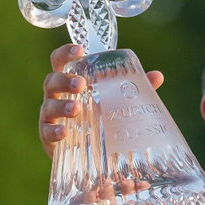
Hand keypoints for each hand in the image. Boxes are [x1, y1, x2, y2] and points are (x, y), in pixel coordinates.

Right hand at [38, 43, 163, 156]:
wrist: (87, 154)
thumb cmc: (98, 117)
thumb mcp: (113, 102)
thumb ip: (131, 89)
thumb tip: (157, 76)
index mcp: (69, 81)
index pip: (60, 61)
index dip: (66, 53)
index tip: (79, 50)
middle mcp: (56, 96)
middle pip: (52, 81)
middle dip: (65, 80)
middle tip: (81, 84)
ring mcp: (50, 117)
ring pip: (48, 106)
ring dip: (61, 105)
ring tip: (75, 108)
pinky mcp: (49, 138)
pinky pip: (47, 133)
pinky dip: (54, 132)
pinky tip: (64, 133)